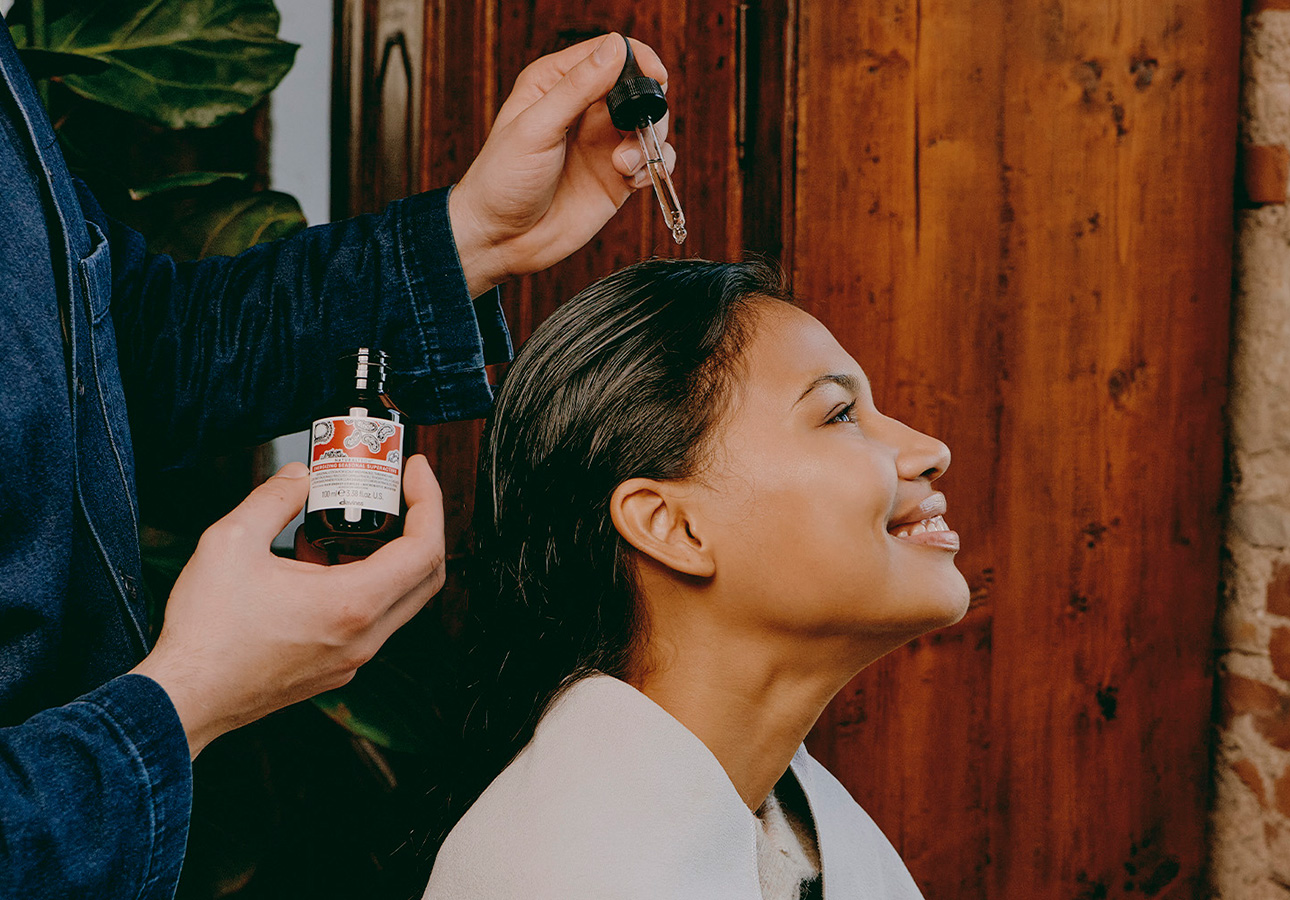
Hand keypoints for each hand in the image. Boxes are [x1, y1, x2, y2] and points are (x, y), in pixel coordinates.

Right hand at [130, 456, 445, 757]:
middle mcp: (364, 636)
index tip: (414, 471)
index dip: (429, 500)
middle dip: (421, 524)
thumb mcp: (231, 541)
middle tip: (398, 491)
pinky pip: (370, 619)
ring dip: (387, 555)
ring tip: (345, 522)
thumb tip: (299, 476)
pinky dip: (363, 583)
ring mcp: (353, 658)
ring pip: (399, 599)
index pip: (425, 548)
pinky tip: (317, 562)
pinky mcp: (336, 668)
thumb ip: (273, 498)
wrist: (185, 699)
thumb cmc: (207, 632)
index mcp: (352, 604)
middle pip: (427, 575)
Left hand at [449, 33, 675, 297]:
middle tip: (638, 131)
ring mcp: (603, 143)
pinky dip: (655, 167)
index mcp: (556, 83)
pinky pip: (653, 161)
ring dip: (650, 142)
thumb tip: (617, 48)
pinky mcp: (617, 177)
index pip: (609, 54)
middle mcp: (584, 109)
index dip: (638, 60)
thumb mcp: (537, 127)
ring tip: (623, 165)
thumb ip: (577, 88)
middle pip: (638, 89)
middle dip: (649, 107)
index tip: (655, 77)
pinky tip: (633, 180)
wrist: (501, 239)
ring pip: (651, 125)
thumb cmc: (503, 180)